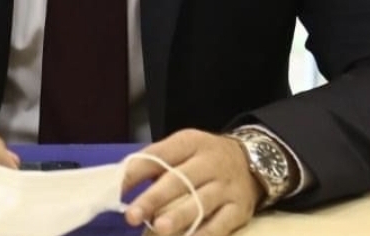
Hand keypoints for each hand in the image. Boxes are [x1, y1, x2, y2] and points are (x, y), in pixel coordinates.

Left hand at [121, 129, 262, 235]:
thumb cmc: (205, 158)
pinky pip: (220, 225)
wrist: (252, 162)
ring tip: (158, 229)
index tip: (116, 188)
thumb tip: (121, 181)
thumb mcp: (183, 148)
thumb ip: (155, 162)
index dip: (137, 172)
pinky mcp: (239, 210)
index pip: (160, 154)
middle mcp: (210, 163)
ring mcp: (226, 187)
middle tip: (132, 216)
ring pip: (200, 203)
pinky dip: (203, 235)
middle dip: (154, 199)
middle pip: (179, 180)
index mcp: (191, 142)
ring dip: (177, 218)